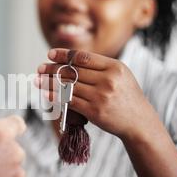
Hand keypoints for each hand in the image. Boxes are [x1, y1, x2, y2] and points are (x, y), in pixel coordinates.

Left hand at [36, 48, 157, 140]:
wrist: (139, 122)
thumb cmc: (126, 97)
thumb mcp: (121, 75)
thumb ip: (100, 67)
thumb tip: (70, 61)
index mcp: (114, 67)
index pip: (83, 57)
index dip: (64, 55)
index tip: (50, 54)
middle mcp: (108, 79)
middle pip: (73, 71)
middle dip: (52, 69)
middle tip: (39, 68)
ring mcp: (101, 96)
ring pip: (68, 86)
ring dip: (49, 82)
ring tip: (37, 80)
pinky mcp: (94, 111)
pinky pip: (70, 101)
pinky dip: (55, 96)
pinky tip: (46, 93)